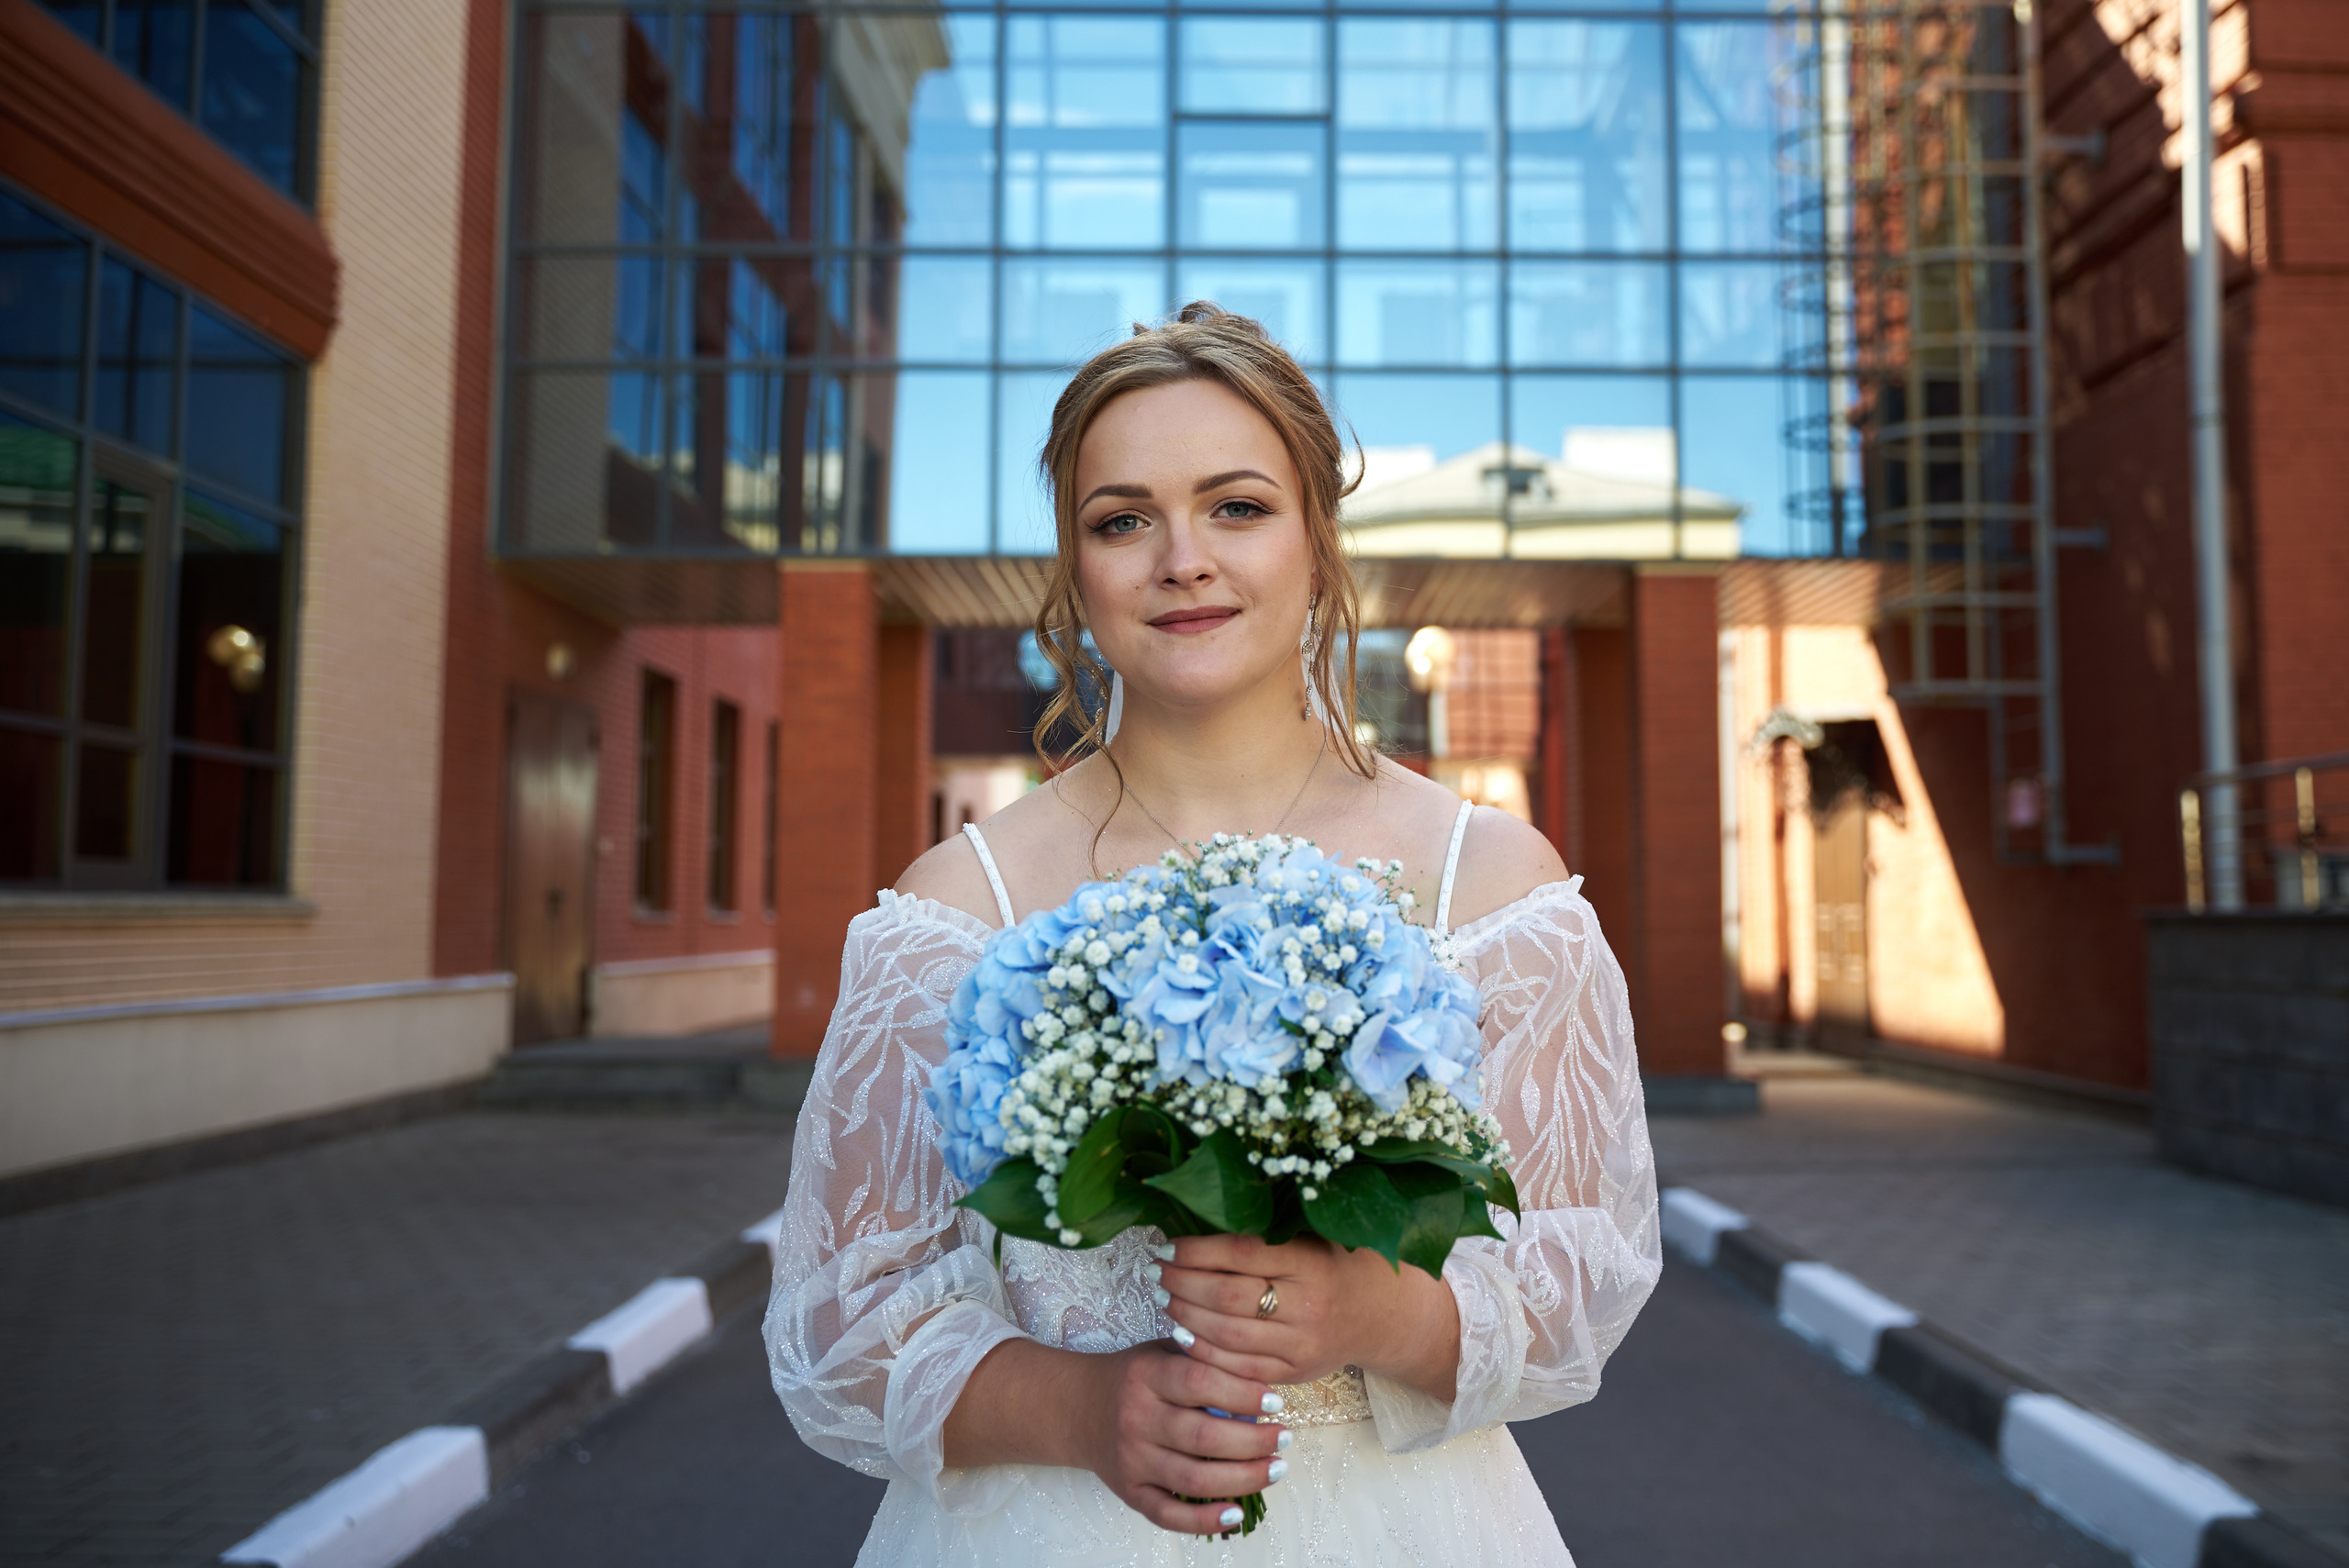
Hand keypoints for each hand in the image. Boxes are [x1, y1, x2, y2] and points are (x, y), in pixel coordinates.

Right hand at [1068, 1339, 1292, 1535]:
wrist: (1077, 1407)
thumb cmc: (1134, 1377)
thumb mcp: (1161, 1351)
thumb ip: (1204, 1356)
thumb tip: (1261, 1373)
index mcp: (1146, 1376)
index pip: (1200, 1382)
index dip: (1242, 1393)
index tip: (1276, 1400)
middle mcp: (1137, 1419)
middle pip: (1203, 1437)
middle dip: (1253, 1441)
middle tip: (1284, 1438)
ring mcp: (1132, 1460)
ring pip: (1193, 1480)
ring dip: (1243, 1479)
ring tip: (1276, 1468)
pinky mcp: (1129, 1492)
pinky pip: (1168, 1515)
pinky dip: (1204, 1520)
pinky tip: (1237, 1512)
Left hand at [1155, 1234, 1461, 1399]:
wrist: (1381, 1314)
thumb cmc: (1336, 1262)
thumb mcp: (1311, 1235)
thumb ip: (1265, 1230)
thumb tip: (1197, 1214)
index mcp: (1310, 1260)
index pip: (1240, 1252)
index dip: (1195, 1249)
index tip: (1167, 1243)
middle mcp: (1308, 1304)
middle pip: (1227, 1296)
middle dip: (1181, 1283)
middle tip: (1155, 1270)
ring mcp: (1302, 1344)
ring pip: (1227, 1334)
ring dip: (1184, 1315)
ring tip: (1163, 1297)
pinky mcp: (1296, 1373)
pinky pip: (1238, 1366)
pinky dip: (1203, 1351)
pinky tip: (1182, 1332)